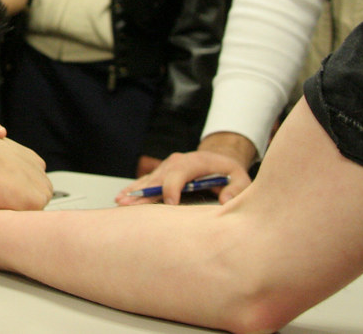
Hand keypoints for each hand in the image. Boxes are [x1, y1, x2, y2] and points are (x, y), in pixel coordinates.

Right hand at [115, 149, 250, 205]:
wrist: (218, 159)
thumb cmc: (229, 172)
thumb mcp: (241, 178)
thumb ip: (236, 189)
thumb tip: (225, 200)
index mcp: (196, 161)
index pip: (180, 172)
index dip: (173, 187)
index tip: (170, 203)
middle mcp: (177, 161)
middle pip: (159, 177)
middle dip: (145, 192)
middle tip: (131, 204)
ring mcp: (167, 166)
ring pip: (149, 179)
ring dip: (134, 190)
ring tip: (120, 201)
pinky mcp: (162, 173)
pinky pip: (146, 181)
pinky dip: (134, 189)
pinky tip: (122, 196)